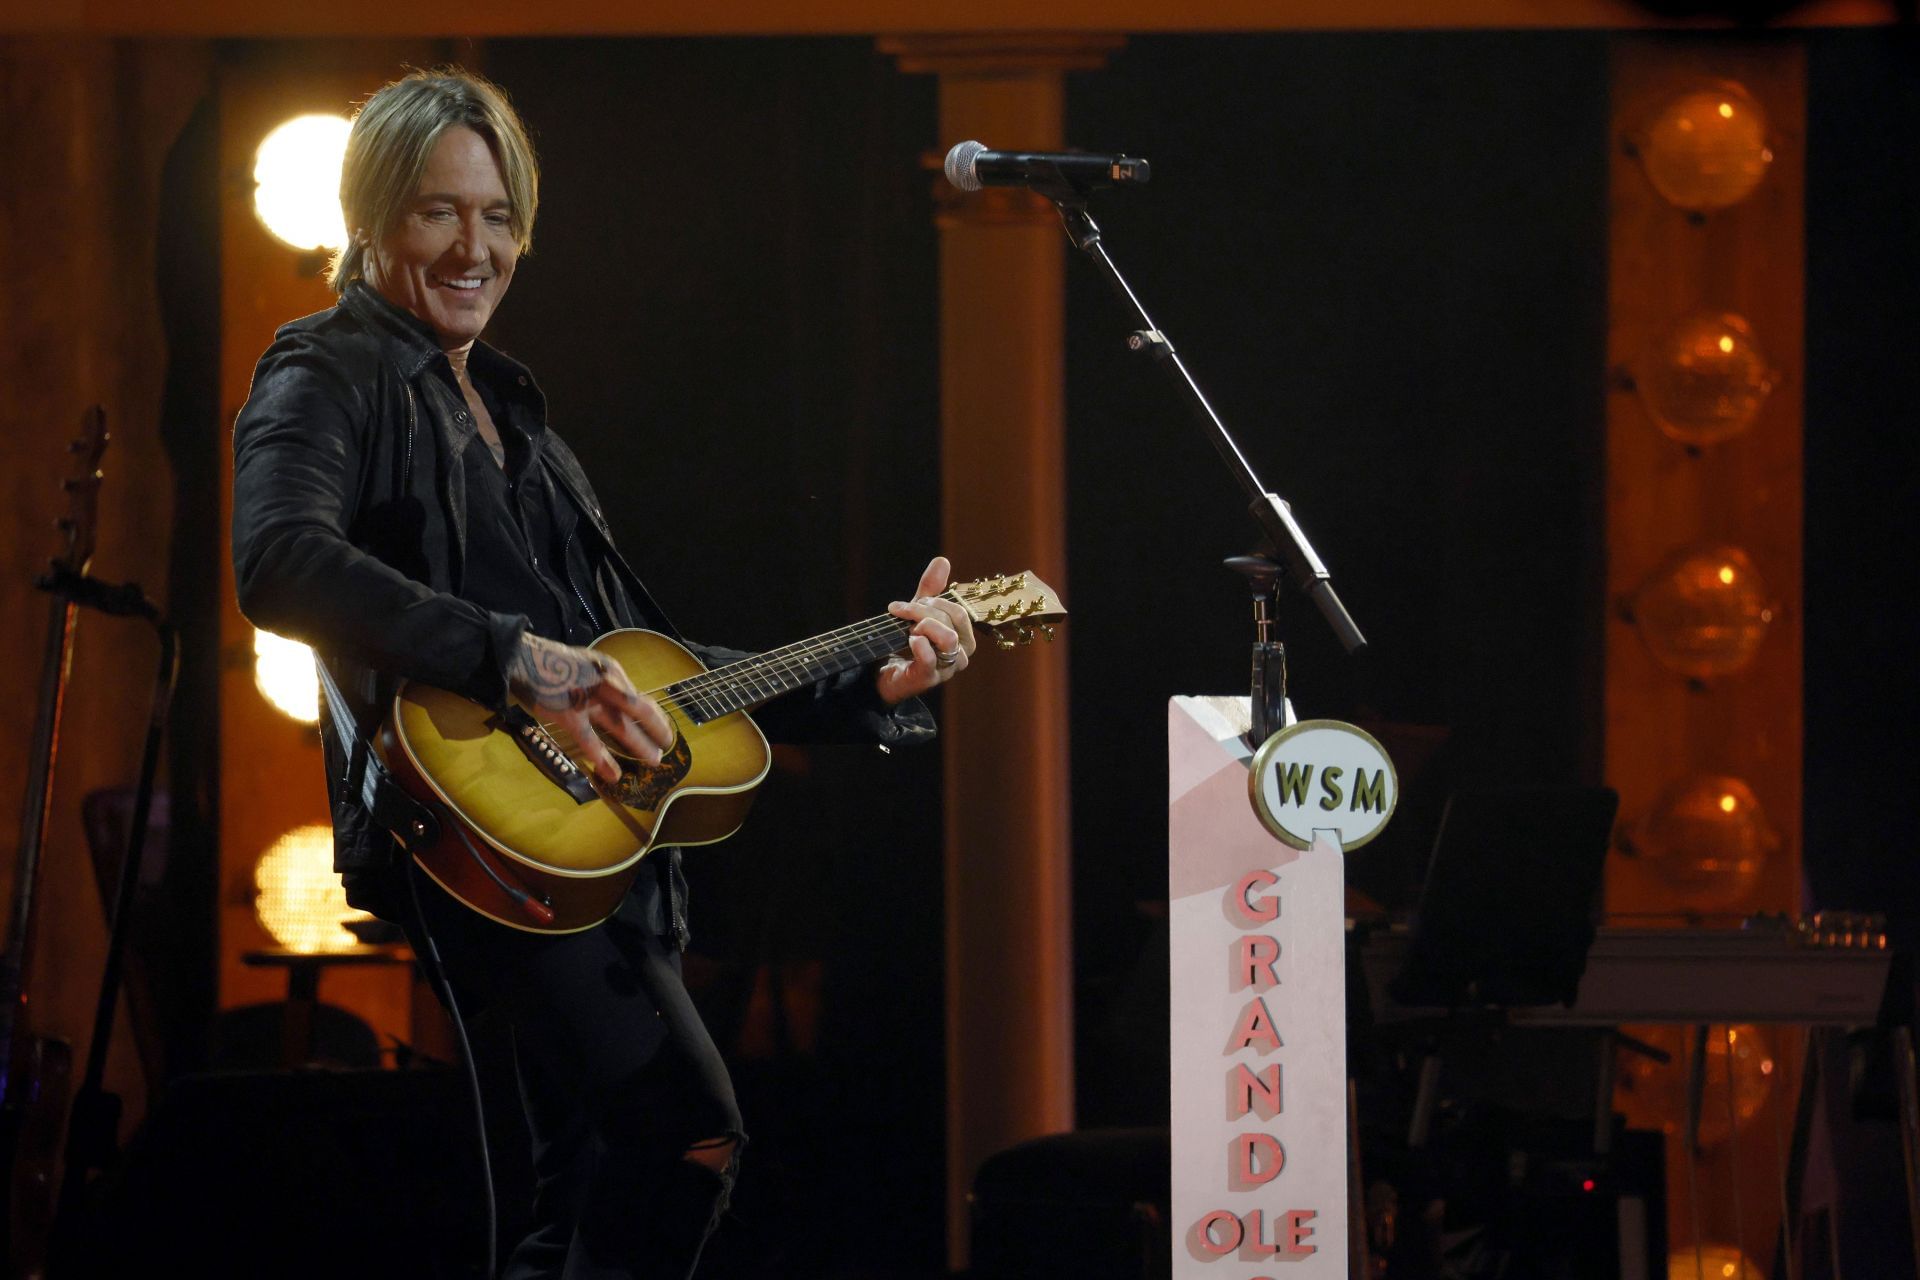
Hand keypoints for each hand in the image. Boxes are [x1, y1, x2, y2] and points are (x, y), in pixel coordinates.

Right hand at [506, 633, 673, 781]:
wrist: (521, 657)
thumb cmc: (552, 663)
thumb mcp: (587, 665)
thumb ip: (604, 684)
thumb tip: (621, 706)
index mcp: (610, 670)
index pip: (639, 695)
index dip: (654, 714)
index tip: (662, 727)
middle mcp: (605, 682)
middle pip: (640, 709)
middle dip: (657, 729)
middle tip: (667, 746)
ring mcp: (587, 699)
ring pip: (621, 726)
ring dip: (640, 745)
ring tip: (654, 760)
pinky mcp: (568, 714)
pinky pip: (591, 740)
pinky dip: (604, 759)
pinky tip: (614, 774)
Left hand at [876, 556, 976, 705]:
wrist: (881, 674)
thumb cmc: (904, 644)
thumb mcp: (917, 614)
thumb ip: (930, 590)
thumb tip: (942, 561)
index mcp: (962, 638)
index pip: (958, 612)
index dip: (934, 602)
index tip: (907, 605)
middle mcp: (960, 655)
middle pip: (953, 620)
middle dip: (924, 610)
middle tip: (902, 613)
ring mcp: (946, 669)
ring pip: (948, 638)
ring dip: (924, 626)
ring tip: (907, 630)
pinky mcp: (928, 679)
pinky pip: (931, 659)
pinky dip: (919, 645)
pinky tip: (908, 640)